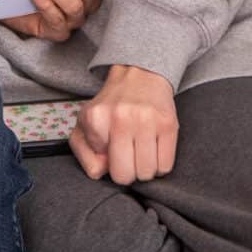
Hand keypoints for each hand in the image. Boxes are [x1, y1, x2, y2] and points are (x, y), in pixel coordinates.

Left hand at [70, 65, 178, 184]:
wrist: (140, 75)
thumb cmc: (112, 104)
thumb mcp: (85, 122)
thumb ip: (83, 151)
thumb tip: (99, 172)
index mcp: (96, 117)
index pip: (98, 168)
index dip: (105, 157)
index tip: (108, 143)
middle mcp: (120, 118)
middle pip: (124, 176)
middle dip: (126, 171)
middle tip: (127, 155)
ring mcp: (146, 121)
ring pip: (147, 174)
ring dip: (144, 167)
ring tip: (140, 148)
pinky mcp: (168, 124)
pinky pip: (165, 167)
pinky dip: (160, 164)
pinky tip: (153, 147)